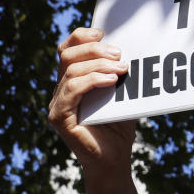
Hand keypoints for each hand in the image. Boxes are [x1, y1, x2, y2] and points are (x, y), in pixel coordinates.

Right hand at [49, 27, 147, 193]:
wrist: (115, 161)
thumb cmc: (119, 129)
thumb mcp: (123, 94)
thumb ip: (120, 73)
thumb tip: (135, 49)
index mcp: (74, 80)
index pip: (68, 48)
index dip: (82, 36)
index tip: (104, 32)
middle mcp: (62, 89)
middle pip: (67, 55)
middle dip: (93, 49)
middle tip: (119, 54)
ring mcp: (58, 103)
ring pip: (70, 71)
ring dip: (97, 65)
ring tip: (121, 68)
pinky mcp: (59, 117)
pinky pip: (70, 92)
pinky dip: (91, 82)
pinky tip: (110, 81)